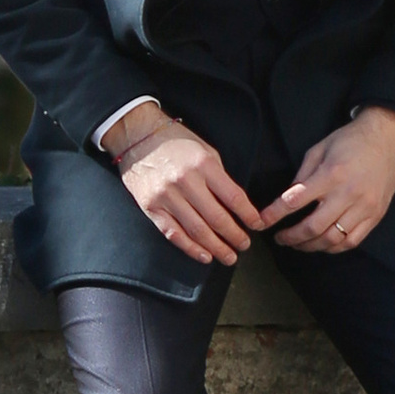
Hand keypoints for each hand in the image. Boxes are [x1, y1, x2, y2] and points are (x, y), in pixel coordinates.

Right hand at [110, 107, 265, 265]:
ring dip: (216, 247)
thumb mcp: (204, 150)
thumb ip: (219, 176)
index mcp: (203, 164)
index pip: (233, 196)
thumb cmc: (175, 142)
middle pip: (216, 217)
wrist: (137, 137)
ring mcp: (166, 196)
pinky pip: (173, 233)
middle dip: (234, 235)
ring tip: (229, 256)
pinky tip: (204, 255)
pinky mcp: (151, 207)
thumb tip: (235, 205)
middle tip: (244, 245)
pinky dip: (190, 248)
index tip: (257, 224)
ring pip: (196, 229)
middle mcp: (185, 181)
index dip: (248, 214)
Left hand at [266, 106, 394, 255]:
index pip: (295, 200)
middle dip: (291, 237)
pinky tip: (322, 244)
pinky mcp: (375, 215)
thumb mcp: (320, 148)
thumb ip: (303, 174)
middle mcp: (348, 193)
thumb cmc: (352, 140)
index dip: (274, 214)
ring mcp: (364, 207)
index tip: (262, 221)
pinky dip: (333, 247)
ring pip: (332, 239)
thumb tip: (288, 198)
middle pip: (313, 227)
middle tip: (280, 238)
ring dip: (310, 246)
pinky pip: (352, 241)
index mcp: (331, 174)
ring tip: (298, 244)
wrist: (389, 138)